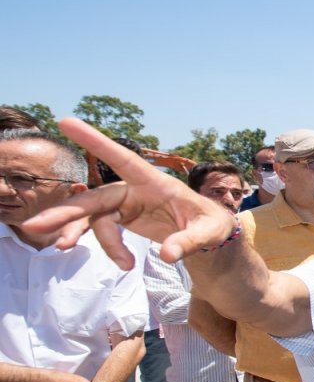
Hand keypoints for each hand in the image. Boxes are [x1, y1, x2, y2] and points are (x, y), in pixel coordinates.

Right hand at [21, 118, 235, 269]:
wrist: (209, 235)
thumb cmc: (212, 225)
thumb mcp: (210, 232)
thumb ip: (189, 242)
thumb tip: (168, 256)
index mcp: (156, 183)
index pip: (124, 159)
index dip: (96, 141)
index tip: (66, 121)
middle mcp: (136, 189)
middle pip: (95, 197)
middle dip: (67, 212)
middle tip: (34, 225)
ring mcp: (126, 203)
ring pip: (93, 214)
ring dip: (76, 230)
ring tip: (61, 247)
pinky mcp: (123, 217)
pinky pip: (100, 227)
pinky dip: (99, 243)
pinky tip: (111, 260)